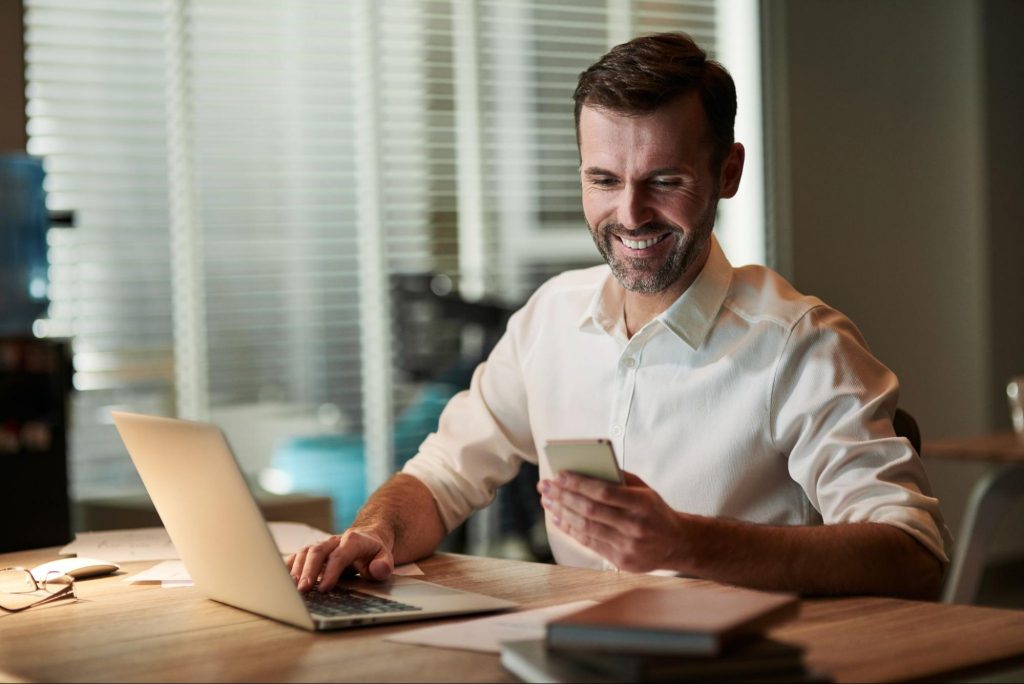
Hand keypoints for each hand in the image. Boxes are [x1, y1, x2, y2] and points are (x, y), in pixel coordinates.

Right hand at [286, 527, 394, 592]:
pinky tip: (282, 581)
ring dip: (296, 571)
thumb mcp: (385, 559)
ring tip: (290, 589)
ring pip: (305, 553)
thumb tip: (378, 569)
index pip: (340, 555)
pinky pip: (297, 556)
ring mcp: (321, 545)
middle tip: (303, 591)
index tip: (324, 588)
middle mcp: (334, 541)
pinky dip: (288, 567)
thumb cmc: (374, 554)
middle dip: (309, 571)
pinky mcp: (312, 552)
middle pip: (317, 552)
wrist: (367, 539)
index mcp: (353, 540)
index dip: (331, 571)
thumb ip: (384, 565)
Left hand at [537, 471, 686, 572]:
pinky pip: (589, 543)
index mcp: (642, 503)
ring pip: (586, 528)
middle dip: (563, 496)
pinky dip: (570, 530)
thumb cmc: (654, 510)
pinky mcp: (621, 561)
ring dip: (562, 513)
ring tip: (547, 500)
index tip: (558, 475)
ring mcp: (627, 546)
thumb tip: (585, 468)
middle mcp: (635, 526)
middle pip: (590, 510)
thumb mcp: (644, 490)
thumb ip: (619, 479)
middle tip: (545, 486)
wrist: (676, 543)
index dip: (578, 483)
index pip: (603, 492)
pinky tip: (558, 518)